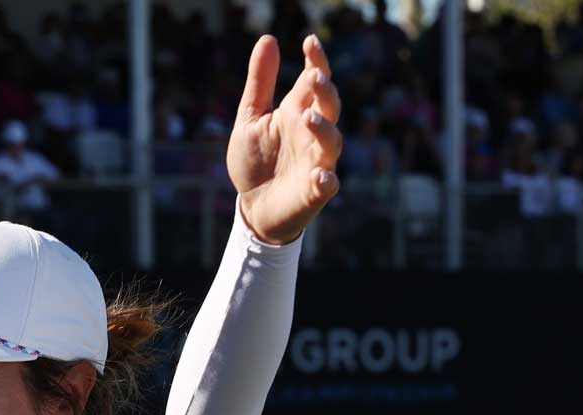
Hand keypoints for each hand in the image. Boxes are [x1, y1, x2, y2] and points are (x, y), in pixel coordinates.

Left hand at [230, 34, 342, 245]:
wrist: (253, 207)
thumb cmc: (255, 161)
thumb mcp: (250, 119)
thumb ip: (260, 83)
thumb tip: (268, 39)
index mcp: (297, 112)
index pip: (312, 82)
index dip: (316, 61)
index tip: (310, 41)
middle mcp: (312, 134)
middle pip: (329, 107)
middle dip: (324, 92)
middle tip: (314, 76)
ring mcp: (317, 162)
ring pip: (332, 142)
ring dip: (324, 129)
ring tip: (309, 117)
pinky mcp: (314, 191)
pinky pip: (328, 184)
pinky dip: (326, 180)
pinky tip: (320, 175)